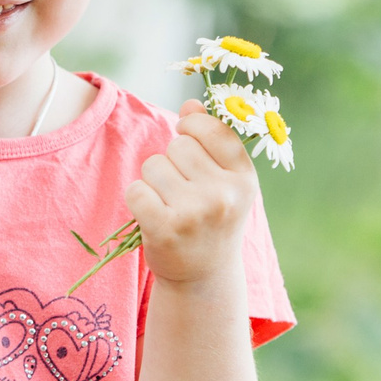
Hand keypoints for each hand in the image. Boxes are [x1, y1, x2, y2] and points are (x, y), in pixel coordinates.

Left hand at [124, 101, 256, 286]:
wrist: (203, 278)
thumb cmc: (211, 221)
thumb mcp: (224, 182)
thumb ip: (211, 140)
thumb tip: (190, 103)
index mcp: (244, 179)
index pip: (212, 128)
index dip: (192, 128)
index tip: (188, 141)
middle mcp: (224, 195)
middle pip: (178, 145)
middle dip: (172, 161)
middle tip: (181, 191)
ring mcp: (195, 213)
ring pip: (154, 164)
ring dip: (153, 181)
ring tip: (169, 205)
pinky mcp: (165, 229)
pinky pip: (136, 190)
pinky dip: (138, 200)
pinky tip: (152, 216)